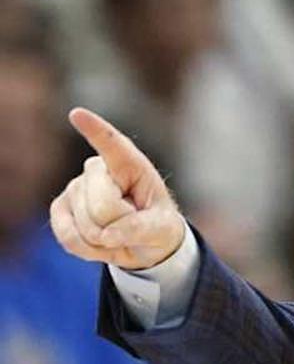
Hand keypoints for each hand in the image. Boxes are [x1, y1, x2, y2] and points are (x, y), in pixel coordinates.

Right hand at [50, 108, 184, 269]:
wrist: (142, 244)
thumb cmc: (157, 226)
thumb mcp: (163, 228)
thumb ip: (141, 228)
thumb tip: (108, 235)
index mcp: (131, 166)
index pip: (113, 146)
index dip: (95, 131)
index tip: (78, 114)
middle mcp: (98, 171)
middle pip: (103, 205)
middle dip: (120, 225)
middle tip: (132, 226)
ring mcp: (76, 188)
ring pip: (86, 224)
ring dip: (106, 240)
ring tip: (119, 233)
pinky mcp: (60, 209)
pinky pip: (68, 236)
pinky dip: (88, 249)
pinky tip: (101, 242)